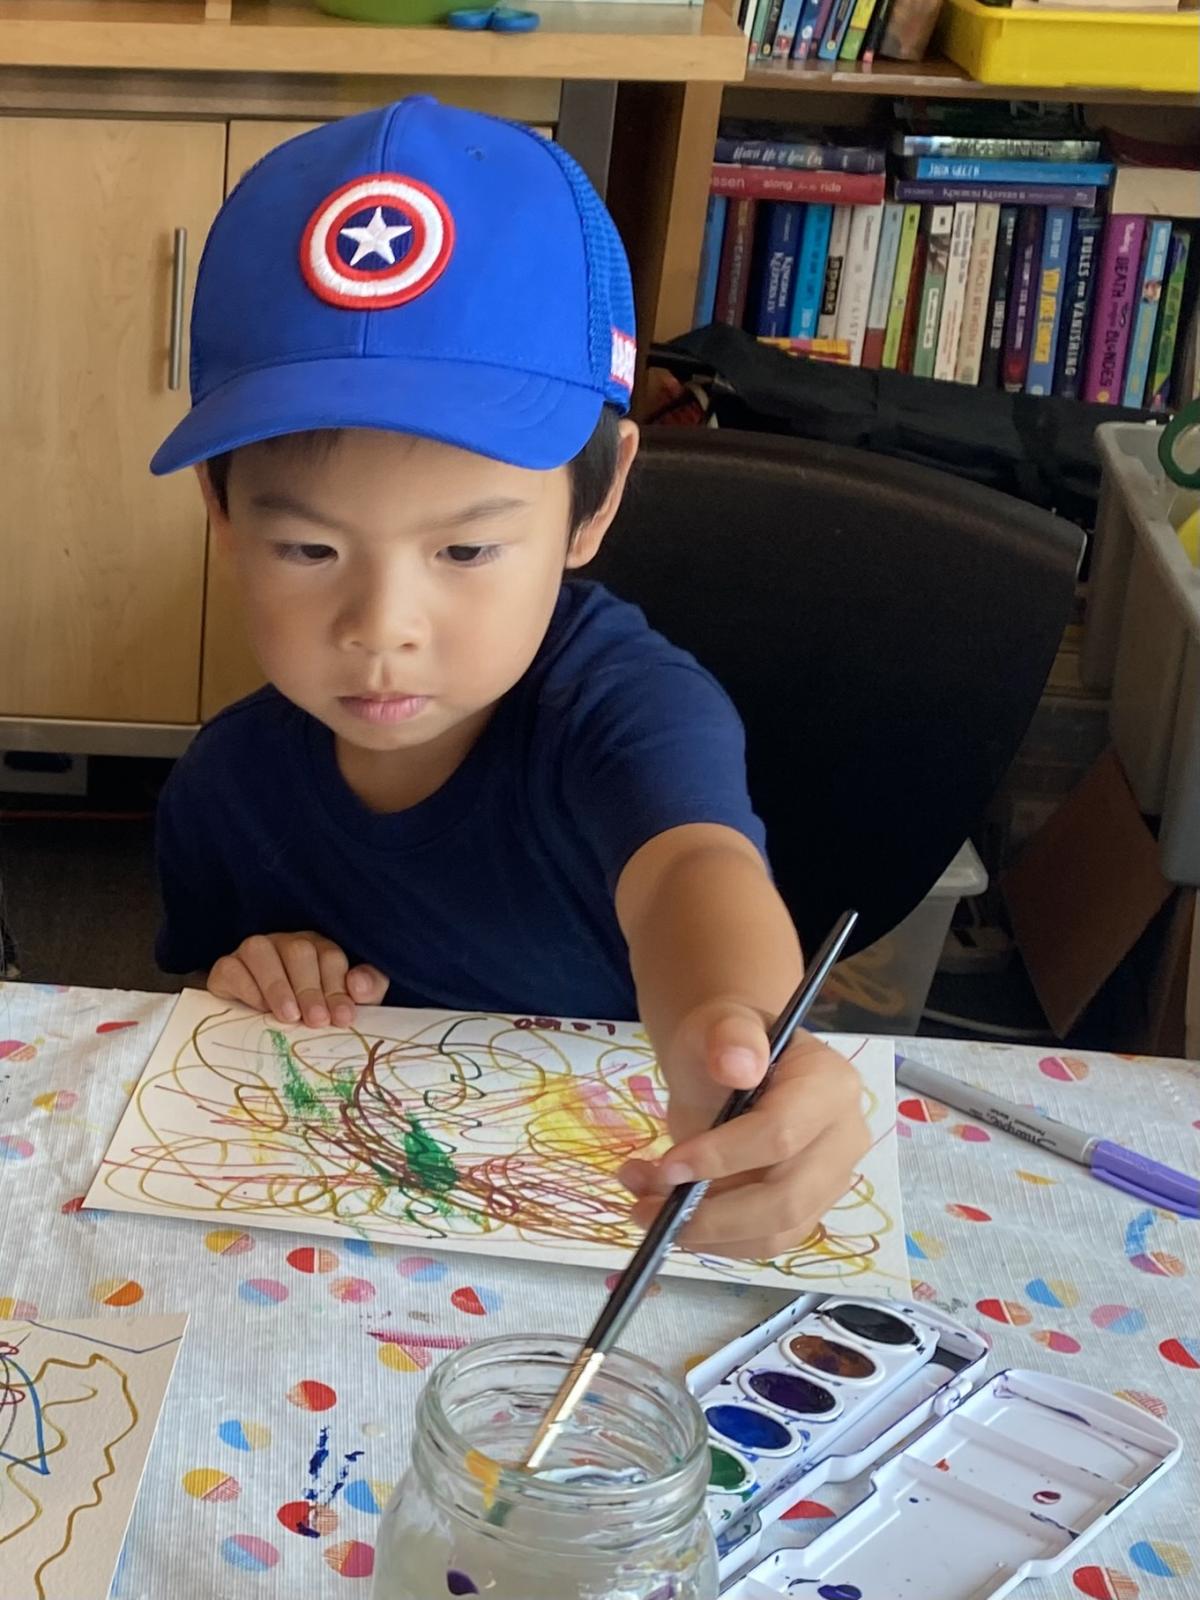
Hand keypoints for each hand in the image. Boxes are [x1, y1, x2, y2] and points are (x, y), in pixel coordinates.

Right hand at [208, 932, 388, 1027]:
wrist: (257, 1029)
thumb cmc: (308, 1014)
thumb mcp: (342, 1005)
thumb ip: (366, 991)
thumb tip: (358, 984)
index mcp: (319, 949)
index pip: (330, 957)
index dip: (337, 987)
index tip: (342, 1017)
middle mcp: (286, 944)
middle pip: (299, 951)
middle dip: (310, 989)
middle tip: (317, 1021)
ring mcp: (254, 953)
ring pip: (261, 951)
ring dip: (277, 985)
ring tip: (289, 1017)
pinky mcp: (226, 968)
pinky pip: (231, 968)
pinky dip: (246, 988)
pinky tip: (259, 1011)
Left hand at [618, 1002, 870, 1260]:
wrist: (734, 1066)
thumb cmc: (728, 1042)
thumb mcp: (719, 1023)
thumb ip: (731, 1035)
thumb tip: (738, 1065)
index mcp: (831, 1084)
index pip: (782, 1134)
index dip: (722, 1156)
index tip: (666, 1164)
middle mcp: (844, 1138)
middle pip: (785, 1198)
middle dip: (710, 1212)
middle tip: (643, 1204)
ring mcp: (831, 1181)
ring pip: (775, 1233)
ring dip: (703, 1232)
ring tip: (644, 1205)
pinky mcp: (808, 1211)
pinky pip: (764, 1244)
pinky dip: (712, 1240)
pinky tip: (670, 1213)